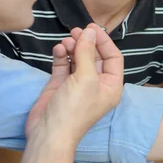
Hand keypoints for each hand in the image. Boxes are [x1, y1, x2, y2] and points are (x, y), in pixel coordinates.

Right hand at [25, 23, 123, 142]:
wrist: (48, 134)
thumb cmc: (74, 108)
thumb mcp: (86, 78)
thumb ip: (87, 53)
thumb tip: (89, 31)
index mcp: (111, 85)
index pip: (113, 57)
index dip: (104, 41)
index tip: (92, 28)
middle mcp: (97, 83)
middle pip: (95, 56)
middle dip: (86, 42)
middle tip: (75, 30)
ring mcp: (78, 84)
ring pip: (78, 59)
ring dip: (73, 47)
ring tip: (66, 41)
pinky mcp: (61, 85)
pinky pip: (64, 65)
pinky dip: (61, 56)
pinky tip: (58, 49)